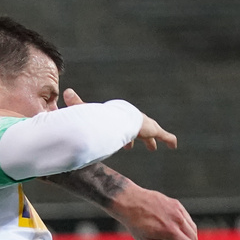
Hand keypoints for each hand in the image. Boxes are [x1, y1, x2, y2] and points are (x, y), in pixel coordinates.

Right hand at [63, 89, 177, 153]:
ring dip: (152, 140)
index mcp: (121, 117)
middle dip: (138, 136)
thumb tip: (65, 91)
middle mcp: (134, 120)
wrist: (116, 118)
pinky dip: (168, 139)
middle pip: (137, 128)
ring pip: (151, 132)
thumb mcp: (86, 111)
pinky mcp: (152, 129)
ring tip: (153, 148)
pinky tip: (174, 145)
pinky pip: (164, 135)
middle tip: (136, 145)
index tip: (124, 143)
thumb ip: (77, 103)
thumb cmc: (101, 117)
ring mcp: (145, 125)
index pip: (123, 125)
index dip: (123, 134)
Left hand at [110, 183, 202, 239]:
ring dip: (192, 237)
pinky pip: (187, 218)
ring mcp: (178, 211)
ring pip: (192, 227)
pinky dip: (188, 226)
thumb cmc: (136, 225)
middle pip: (192, 237)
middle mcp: (177, 220)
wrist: (130, 201)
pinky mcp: (176, 204)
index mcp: (170, 232)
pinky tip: (183, 231)